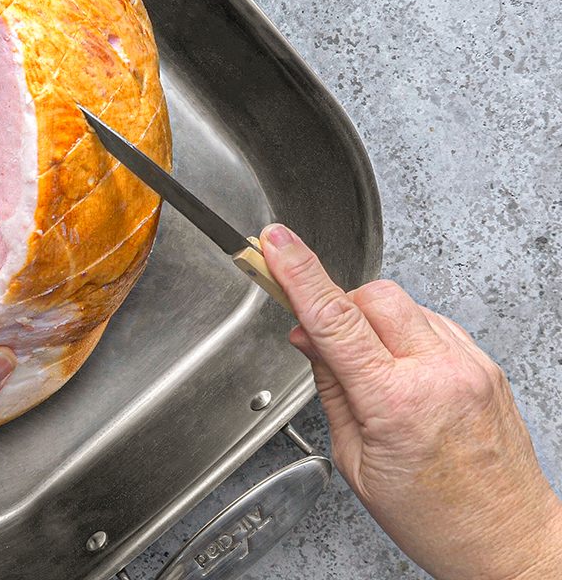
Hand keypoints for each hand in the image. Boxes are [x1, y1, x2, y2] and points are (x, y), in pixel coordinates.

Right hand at [261, 223, 561, 579]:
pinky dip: (406, 335)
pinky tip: (401, 371)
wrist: (507, 540)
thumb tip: (310, 338)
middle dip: (339, 303)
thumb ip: (331, 388)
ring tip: (371, 371)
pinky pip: (432, 324)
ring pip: (404, 305)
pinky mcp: (486, 365)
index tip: (277, 244)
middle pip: (373, 296)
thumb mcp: (356, 460)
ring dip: (373, 322)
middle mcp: (439, 374)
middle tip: (321, 333)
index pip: (335, 318)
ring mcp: (470, 365)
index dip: (299, 273)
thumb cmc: (435, 516)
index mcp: (396, 403)